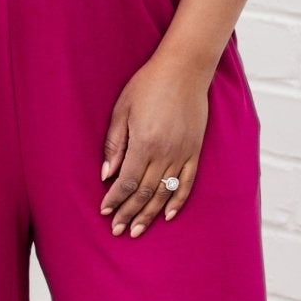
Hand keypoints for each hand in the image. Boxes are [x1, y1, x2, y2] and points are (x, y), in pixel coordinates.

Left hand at [99, 52, 209, 236]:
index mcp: (144, 143)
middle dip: (129, 213)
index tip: (105, 212)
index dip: (115, 199)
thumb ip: (115, 143)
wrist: (184, 69)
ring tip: (137, 230)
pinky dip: (177, 201)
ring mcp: (182, 153)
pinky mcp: (195, 150)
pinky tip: (168, 215)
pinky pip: (187, 182)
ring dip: (149, 213)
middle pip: (144, 192)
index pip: (126, 181)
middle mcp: (165, 153)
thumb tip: (106, 174)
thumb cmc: (148, 85)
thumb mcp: (122, 110)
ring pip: (164, 192)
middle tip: (118, 231)